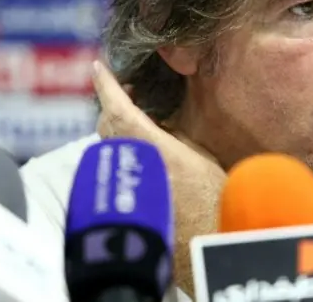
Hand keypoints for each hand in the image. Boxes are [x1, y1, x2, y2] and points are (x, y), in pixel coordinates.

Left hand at [92, 60, 226, 298]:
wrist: (210, 244)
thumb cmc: (215, 198)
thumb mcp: (201, 155)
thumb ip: (174, 133)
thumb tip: (158, 119)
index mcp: (149, 146)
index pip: (117, 109)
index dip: (106, 86)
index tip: (98, 68)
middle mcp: (130, 163)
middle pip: (107, 125)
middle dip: (113, 105)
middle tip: (131, 92)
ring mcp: (124, 183)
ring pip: (109, 145)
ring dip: (117, 128)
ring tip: (138, 118)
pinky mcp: (124, 200)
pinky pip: (116, 163)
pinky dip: (122, 148)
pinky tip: (140, 149)